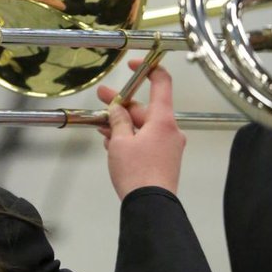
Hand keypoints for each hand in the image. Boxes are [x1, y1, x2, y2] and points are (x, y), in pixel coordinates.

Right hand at [97, 60, 185, 198]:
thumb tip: (117, 109)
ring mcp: (169, 146)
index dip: (148, 69)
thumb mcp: (120, 142)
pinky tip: (112, 142)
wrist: (151, 207)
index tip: (133, 64)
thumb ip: (118, 120)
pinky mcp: (164, 160)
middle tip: (101, 98)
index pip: (162, 83)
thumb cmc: (137, 172)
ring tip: (101, 125)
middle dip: (121, 105)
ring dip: (123, 124)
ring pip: (144, 126)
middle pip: (146, 109)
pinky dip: (131, 138)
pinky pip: (146, 141)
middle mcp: (170, 130)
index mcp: (163, 120)